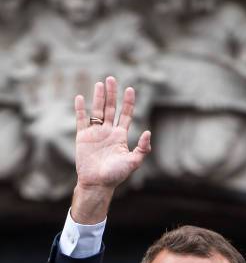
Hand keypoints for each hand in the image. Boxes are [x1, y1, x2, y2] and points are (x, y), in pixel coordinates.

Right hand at [72, 76, 150, 223]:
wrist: (97, 184)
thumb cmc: (115, 175)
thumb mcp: (133, 163)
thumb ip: (142, 149)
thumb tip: (148, 132)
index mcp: (120, 136)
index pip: (126, 115)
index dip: (128, 102)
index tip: (130, 89)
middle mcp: (108, 132)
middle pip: (111, 108)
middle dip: (112, 94)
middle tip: (112, 78)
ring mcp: (95, 134)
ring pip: (97, 111)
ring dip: (98, 97)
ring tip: (100, 83)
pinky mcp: (83, 137)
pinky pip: (81, 120)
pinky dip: (80, 109)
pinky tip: (80, 97)